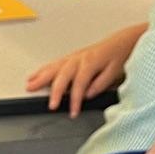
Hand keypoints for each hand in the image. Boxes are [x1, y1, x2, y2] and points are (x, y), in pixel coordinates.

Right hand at [27, 25, 142, 117]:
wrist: (124, 41)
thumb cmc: (120, 55)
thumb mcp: (115, 71)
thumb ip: (100, 83)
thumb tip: (88, 94)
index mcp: (90, 62)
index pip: (79, 84)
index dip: (75, 100)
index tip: (73, 113)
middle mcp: (80, 58)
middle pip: (62, 75)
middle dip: (54, 91)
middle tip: (50, 105)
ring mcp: (74, 56)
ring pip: (54, 67)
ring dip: (41, 77)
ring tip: (30, 86)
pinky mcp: (72, 56)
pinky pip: (54, 63)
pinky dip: (44, 69)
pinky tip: (36, 75)